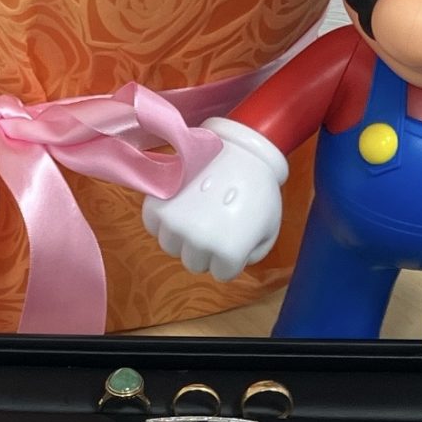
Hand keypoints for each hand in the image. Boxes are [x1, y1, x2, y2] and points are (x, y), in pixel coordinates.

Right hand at [142, 119, 288, 279]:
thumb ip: (251, 255)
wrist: (241, 148)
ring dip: (182, 235)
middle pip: (194, 263)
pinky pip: (153, 226)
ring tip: (196, 212)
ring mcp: (175, 223)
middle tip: (214, 223)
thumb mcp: (269, 230)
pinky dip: (163, 219)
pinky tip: (179, 205)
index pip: (221, 273)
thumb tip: (230, 263)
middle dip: (205, 249)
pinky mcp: (158, 204)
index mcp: (228, 252)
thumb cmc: (260, 189)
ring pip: (171, 246)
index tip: (234, 236)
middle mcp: (198, 242)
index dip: (230, 257)